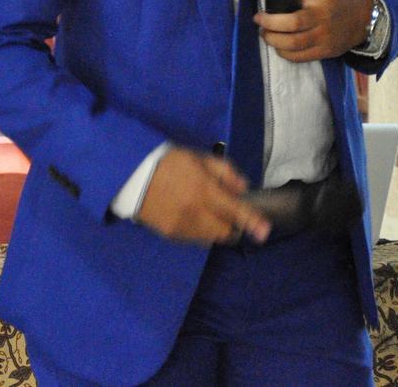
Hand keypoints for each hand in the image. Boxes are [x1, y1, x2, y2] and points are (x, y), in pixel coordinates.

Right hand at [136, 147, 270, 245]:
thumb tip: (243, 187)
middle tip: (227, 212)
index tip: (264, 232)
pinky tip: (192, 216)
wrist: (133, 176)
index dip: (252, 222)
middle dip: (231, 224)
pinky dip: (200, 232)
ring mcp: (183, 227)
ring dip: (216, 229)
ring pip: (210, 238)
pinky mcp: (171, 234)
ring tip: (208, 212)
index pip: (235, 211)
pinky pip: (194, 239)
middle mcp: (196, 213)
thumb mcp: (199, 158)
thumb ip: (224, 172)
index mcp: (205, 190)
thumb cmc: (170, 162)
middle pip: (225, 232)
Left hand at [253, 0, 369, 61]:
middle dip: (269, 23)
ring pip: (292, 44)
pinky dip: (285, 53)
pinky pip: (300, 57)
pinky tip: (279, 46)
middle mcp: (322, 17)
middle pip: (290, 24)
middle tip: (258, 19)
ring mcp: (324, 37)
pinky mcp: (325, 51)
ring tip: (265, 33)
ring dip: (273, 40)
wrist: (368, 17)